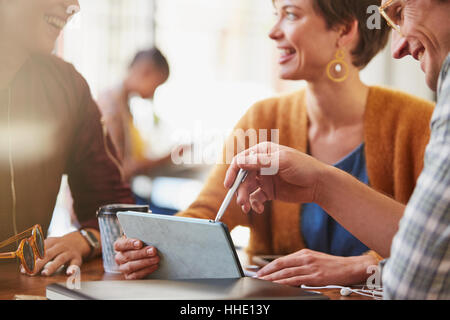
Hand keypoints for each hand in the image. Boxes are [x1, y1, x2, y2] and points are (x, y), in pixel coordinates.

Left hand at [22, 231, 90, 276]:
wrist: (79, 240)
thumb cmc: (59, 246)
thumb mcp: (49, 244)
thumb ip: (37, 253)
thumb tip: (22, 266)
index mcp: (52, 242)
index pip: (39, 249)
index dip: (31, 258)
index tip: (23, 267)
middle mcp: (60, 246)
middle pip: (48, 254)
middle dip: (39, 263)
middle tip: (31, 272)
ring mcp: (69, 252)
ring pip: (60, 259)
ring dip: (52, 266)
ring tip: (45, 273)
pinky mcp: (77, 258)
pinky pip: (75, 263)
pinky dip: (73, 268)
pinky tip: (69, 273)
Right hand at [114, 237, 158, 279]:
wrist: (143, 257)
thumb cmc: (141, 246)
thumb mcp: (139, 240)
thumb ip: (141, 238)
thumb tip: (150, 237)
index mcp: (119, 247)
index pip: (119, 245)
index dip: (129, 244)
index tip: (140, 243)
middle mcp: (119, 258)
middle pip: (127, 256)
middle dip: (142, 253)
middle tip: (153, 250)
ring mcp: (123, 268)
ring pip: (131, 266)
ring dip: (145, 262)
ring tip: (156, 259)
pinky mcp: (129, 277)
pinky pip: (136, 275)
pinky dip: (146, 270)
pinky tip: (154, 266)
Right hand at [224, 142, 326, 213]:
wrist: (320, 184)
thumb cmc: (304, 167)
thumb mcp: (281, 161)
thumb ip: (260, 162)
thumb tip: (239, 162)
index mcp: (262, 152)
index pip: (241, 161)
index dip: (233, 172)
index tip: (229, 185)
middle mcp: (261, 164)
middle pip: (242, 177)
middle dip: (240, 190)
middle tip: (241, 202)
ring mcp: (265, 178)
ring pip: (248, 189)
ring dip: (245, 198)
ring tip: (248, 208)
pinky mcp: (269, 191)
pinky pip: (256, 198)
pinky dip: (255, 204)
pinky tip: (259, 209)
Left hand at [256, 249, 376, 286]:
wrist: (351, 267)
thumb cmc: (333, 265)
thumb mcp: (315, 259)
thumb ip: (301, 263)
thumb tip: (287, 270)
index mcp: (303, 253)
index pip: (281, 260)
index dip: (268, 266)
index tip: (259, 272)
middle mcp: (305, 258)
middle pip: (280, 266)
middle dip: (266, 273)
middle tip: (256, 278)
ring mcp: (310, 267)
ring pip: (286, 273)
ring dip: (273, 279)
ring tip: (263, 283)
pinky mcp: (316, 276)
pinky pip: (296, 280)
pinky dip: (285, 283)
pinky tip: (278, 286)